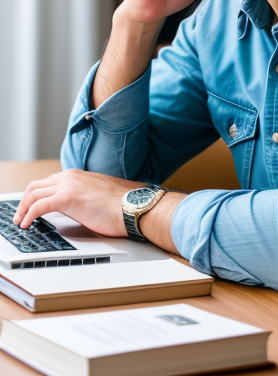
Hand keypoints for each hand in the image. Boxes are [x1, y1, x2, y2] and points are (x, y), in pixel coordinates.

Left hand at [12, 169, 142, 237]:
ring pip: (33, 193)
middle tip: (21, 215)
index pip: (48, 183)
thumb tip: (74, 209)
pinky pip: (38, 206)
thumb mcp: (97, 197)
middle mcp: (71, 177)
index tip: (31, 207)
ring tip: (20, 221)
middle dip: (24, 201)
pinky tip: (27, 224)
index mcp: (78, 176)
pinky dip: (28, 215)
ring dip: (22, 209)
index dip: (36, 196)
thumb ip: (82, 198)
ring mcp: (68, 186)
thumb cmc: (123, 204)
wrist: (134, 205)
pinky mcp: (67, 198)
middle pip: (36, 186)